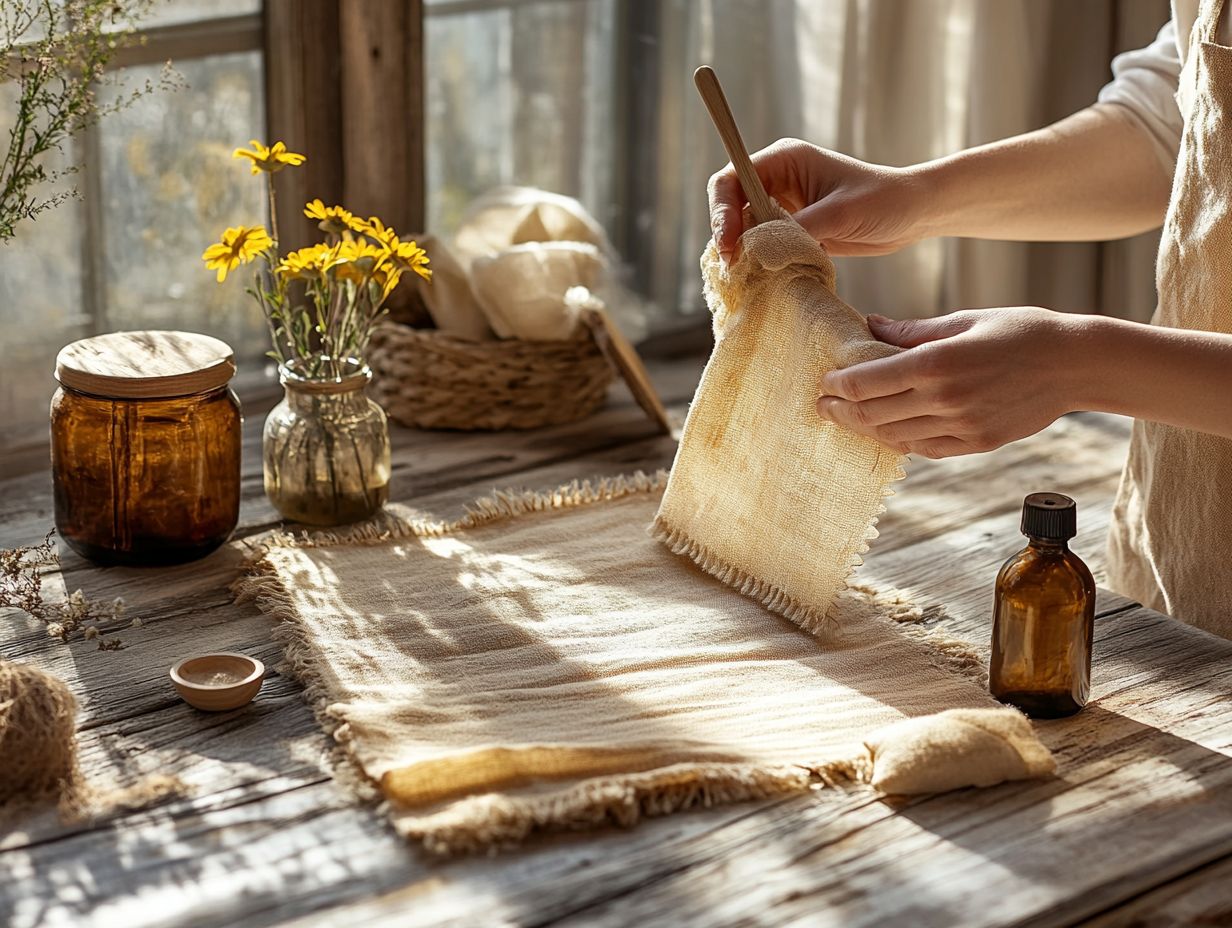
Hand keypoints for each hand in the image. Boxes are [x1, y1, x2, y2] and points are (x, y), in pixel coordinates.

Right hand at [707, 138, 928, 262]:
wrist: (914, 214)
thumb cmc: (884, 200)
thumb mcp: (840, 213)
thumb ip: (798, 228)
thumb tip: (760, 250)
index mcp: (785, 160)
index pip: (731, 179)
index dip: (722, 211)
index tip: (728, 243)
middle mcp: (778, 179)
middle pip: (731, 206)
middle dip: (728, 236)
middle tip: (732, 268)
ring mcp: (785, 205)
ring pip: (746, 229)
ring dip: (743, 252)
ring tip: (744, 276)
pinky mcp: (794, 229)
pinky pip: (765, 245)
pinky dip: (760, 261)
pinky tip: (763, 278)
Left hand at [816, 308, 1079, 458]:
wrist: (1076, 365)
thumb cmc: (1021, 331)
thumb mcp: (965, 319)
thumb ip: (913, 331)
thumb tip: (871, 326)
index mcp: (937, 363)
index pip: (868, 383)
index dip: (839, 385)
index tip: (825, 382)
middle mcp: (945, 400)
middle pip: (873, 415)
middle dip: (841, 410)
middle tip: (822, 404)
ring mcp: (961, 427)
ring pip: (894, 437)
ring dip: (864, 429)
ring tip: (846, 418)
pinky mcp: (976, 444)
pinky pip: (923, 449)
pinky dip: (897, 441)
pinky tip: (884, 432)